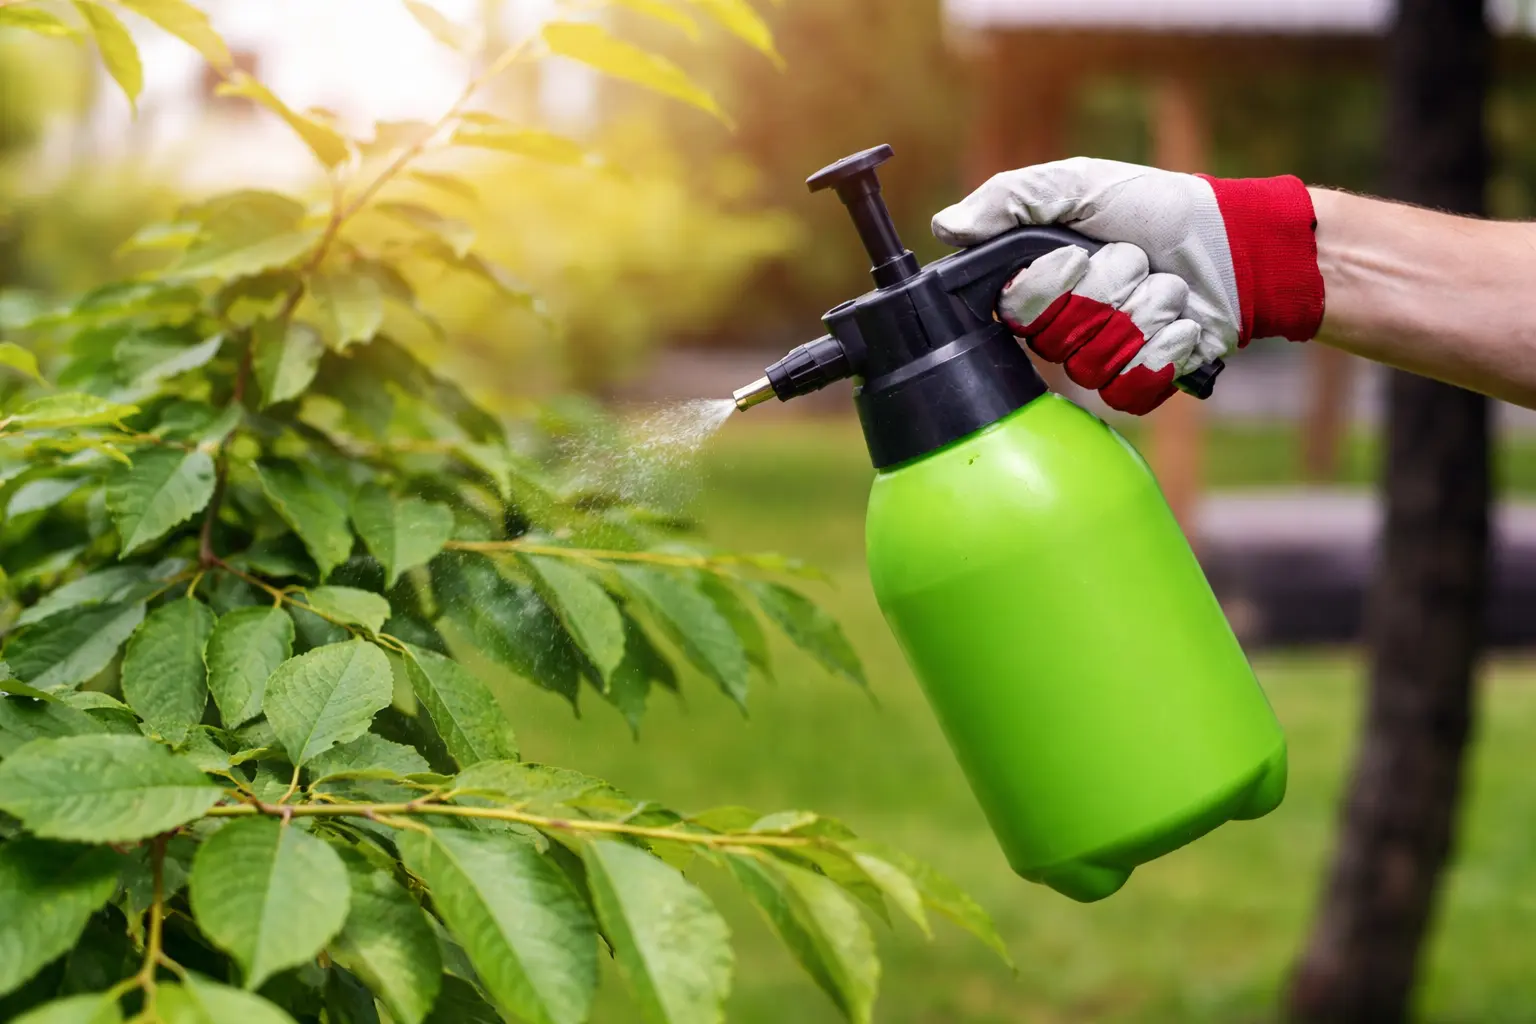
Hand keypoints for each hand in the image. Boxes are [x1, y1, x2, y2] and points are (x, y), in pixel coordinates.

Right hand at [931, 158, 1324, 413]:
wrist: (1235, 245)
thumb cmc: (1155, 209)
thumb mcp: (1080, 184)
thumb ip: (1010, 199)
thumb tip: (946, 225)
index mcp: (1037, 286)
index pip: (1016, 311)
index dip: (1054, 285)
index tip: (1080, 254)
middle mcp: (1061, 329)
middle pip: (1058, 342)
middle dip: (1110, 291)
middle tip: (1136, 261)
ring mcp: (1101, 360)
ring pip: (1097, 365)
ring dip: (1146, 315)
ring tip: (1165, 288)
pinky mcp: (1142, 383)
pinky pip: (1132, 391)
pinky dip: (1167, 349)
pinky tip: (1183, 324)